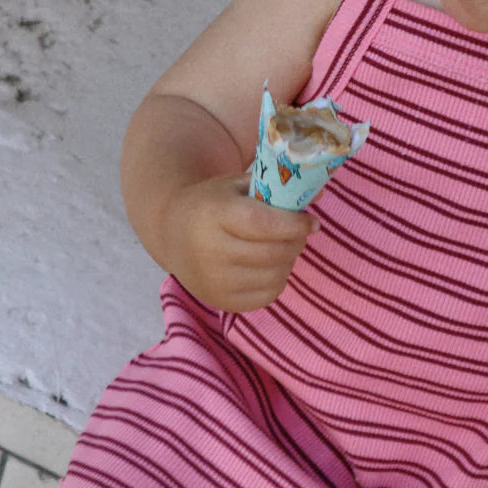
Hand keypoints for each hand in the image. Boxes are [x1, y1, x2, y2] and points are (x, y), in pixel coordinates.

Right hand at [162, 172, 318, 312]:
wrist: (170, 231)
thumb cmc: (211, 203)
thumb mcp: (236, 186)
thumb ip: (275, 190)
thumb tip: (317, 196)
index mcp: (214, 214)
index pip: (265, 224)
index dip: (295, 224)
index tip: (311, 222)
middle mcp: (211, 250)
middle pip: (273, 252)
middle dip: (296, 242)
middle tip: (299, 233)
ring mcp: (214, 280)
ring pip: (275, 276)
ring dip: (287, 261)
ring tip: (281, 248)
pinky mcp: (220, 301)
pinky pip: (266, 296)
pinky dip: (276, 280)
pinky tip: (269, 266)